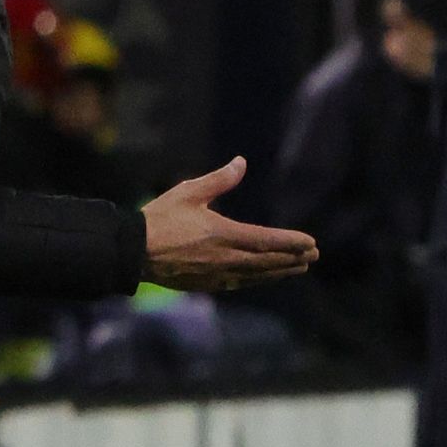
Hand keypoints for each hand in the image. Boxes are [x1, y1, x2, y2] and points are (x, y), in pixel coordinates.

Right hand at [141, 156, 319, 291]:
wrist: (132, 251)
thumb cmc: (160, 218)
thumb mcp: (189, 192)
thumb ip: (219, 180)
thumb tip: (241, 162)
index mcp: (222, 234)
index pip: (266, 240)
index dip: (291, 242)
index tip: (311, 242)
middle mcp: (224, 258)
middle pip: (267, 261)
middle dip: (293, 258)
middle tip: (313, 256)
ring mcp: (216, 275)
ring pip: (256, 275)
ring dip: (280, 271)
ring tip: (298, 268)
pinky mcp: (206, 284)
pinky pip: (240, 283)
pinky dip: (258, 280)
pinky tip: (265, 277)